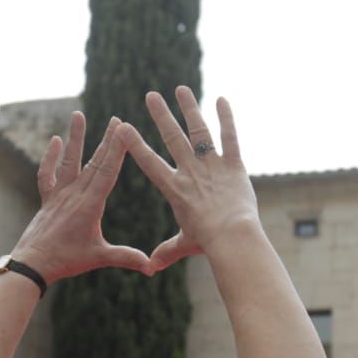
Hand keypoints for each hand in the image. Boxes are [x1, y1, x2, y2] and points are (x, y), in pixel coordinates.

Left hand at [9, 114, 148, 283]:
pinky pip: (48, 174)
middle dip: (106, 140)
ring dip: (75, 138)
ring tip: (78, 114)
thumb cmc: (66, 261)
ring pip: (69, 161)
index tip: (124, 130)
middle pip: (94, 162)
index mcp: (90, 204)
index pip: (107, 171)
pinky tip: (55, 141)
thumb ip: (126, 257)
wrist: (32, 264)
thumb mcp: (99, 257)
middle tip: (116, 119)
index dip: (117, 149)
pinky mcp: (47, 199)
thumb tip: (152, 266)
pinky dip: (50, 157)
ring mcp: (59, 195)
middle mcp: (74, 194)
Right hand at [121, 88, 259, 271]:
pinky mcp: (234, 166)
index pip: (150, 163)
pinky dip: (226, 118)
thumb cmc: (208, 243)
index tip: (123, 127)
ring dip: (189, 108)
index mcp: (175, 189)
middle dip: (161, 115)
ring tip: (181, 89)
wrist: (233, 236)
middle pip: (173, 138)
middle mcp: (191, 172)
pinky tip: (222, 99)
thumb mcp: (184, 245)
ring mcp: (213, 166)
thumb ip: (166, 252)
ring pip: (199, 131)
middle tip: (151, 96)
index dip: (135, 144)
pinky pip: (230, 137)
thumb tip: (151, 268)